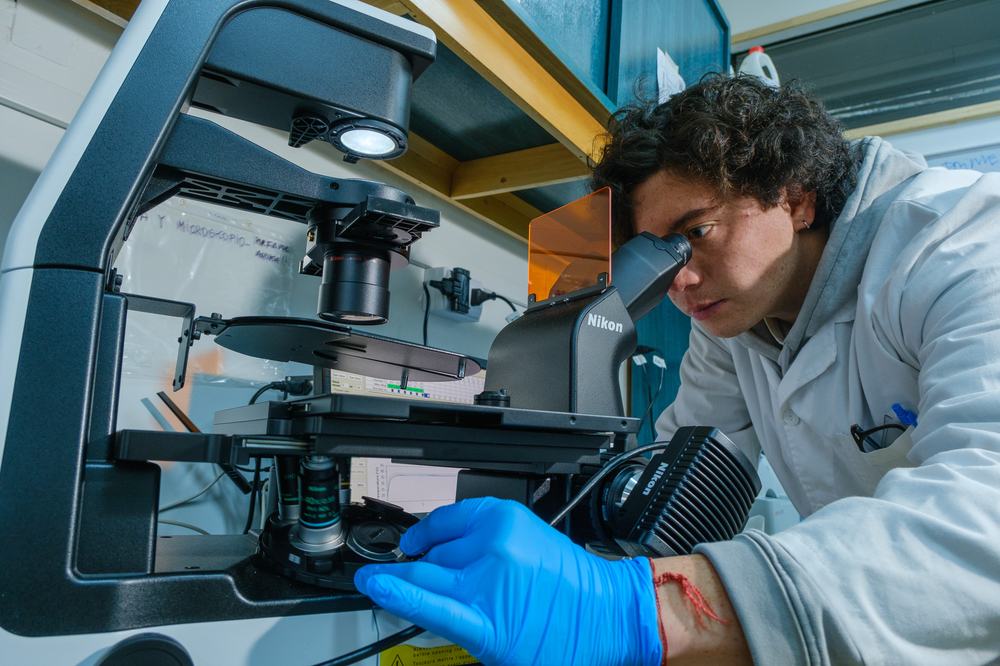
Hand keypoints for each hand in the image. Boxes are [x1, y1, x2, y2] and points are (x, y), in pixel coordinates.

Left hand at [354, 497, 661, 665]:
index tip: (410, 541)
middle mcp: (491, 546)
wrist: (610, 616)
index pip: (443, 520)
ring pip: (426, 578)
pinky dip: (401, 598)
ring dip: (401, 581)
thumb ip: (485, 539)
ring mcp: (486, 586)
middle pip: (432, 553)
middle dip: (422, 567)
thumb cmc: (574, 583)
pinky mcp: (486, 624)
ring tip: (378, 581)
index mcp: (503, 518)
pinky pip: (431, 608)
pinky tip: (380, 590)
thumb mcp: (529, 537)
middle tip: (412, 574)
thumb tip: (438, 549)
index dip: (421, 534)